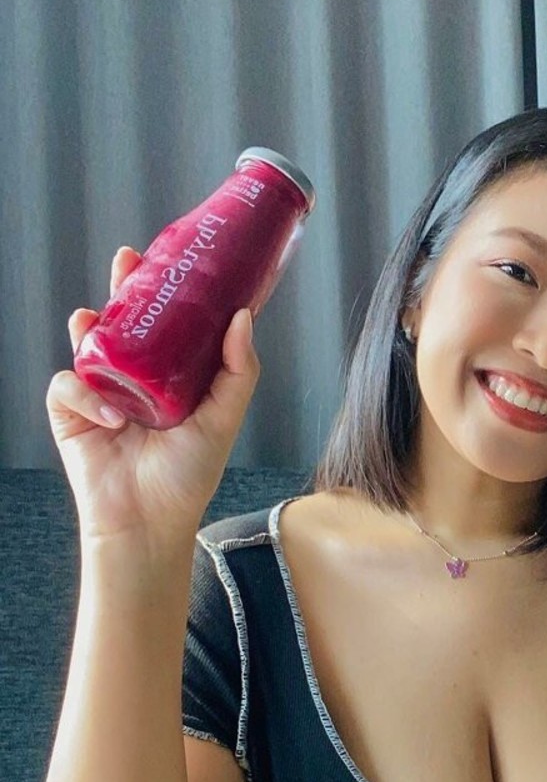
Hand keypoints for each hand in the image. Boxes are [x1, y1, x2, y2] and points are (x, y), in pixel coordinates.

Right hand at [47, 247, 261, 543]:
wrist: (149, 521)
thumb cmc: (187, 476)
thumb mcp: (223, 418)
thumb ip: (236, 370)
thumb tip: (242, 317)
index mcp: (170, 376)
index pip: (167, 324)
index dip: (167, 292)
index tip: (175, 259)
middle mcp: (135, 378)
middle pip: (125, 320)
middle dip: (123, 287)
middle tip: (128, 260)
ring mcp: (100, 392)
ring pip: (89, 343)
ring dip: (91, 326)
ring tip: (95, 315)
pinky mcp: (71, 413)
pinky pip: (69, 386)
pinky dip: (86, 395)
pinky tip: (111, 415)